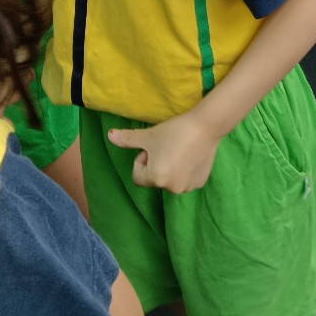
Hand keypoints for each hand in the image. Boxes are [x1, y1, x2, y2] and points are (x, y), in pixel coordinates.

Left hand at [107, 110, 221, 193]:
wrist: (206, 126)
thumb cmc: (174, 131)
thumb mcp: (148, 135)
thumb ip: (127, 139)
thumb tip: (109, 136)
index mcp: (156, 179)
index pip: (138, 175)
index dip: (142, 159)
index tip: (155, 146)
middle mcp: (171, 189)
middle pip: (154, 178)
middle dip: (156, 164)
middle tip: (168, 146)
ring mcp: (187, 187)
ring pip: (170, 179)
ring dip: (170, 168)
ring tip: (180, 149)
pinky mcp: (200, 183)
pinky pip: (185, 179)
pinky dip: (185, 169)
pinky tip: (191, 155)